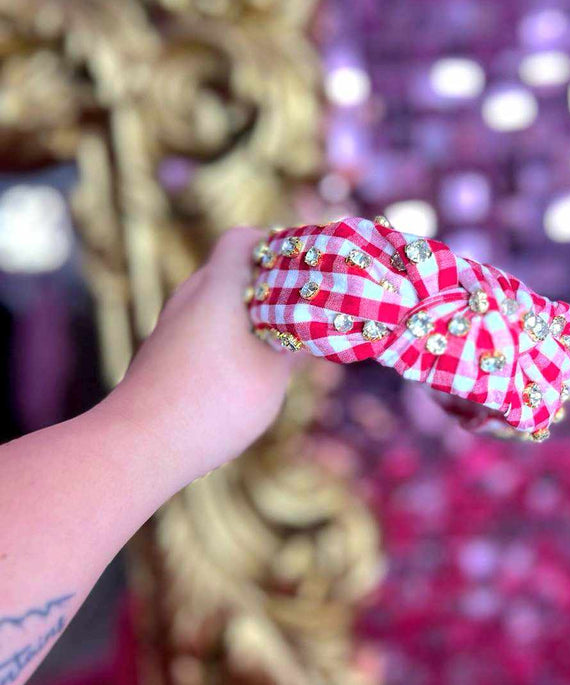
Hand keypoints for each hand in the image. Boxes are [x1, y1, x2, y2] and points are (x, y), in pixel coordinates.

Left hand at [98, 227, 291, 487]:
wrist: (140, 445)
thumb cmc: (214, 402)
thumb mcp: (272, 374)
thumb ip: (295, 346)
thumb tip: (314, 332)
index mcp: (216, 287)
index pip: (242, 239)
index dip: (274, 244)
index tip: (302, 265)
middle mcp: (188, 298)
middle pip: (231, 272)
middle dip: (268, 286)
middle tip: (301, 307)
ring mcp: (170, 327)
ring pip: (215, 306)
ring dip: (247, 317)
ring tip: (279, 344)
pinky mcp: (161, 354)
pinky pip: (200, 331)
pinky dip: (225, 340)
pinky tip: (243, 372)